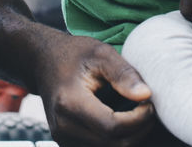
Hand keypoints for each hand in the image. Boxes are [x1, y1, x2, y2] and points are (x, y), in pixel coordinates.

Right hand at [34, 33, 154, 146]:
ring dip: (129, 138)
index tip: (149, 104)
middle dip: (138, 131)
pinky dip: (115, 141)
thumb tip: (146, 95)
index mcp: (69, 103)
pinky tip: (121, 122)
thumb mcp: (100, 53)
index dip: (138, 121)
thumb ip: (123, 73)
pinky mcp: (66, 144)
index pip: (112, 127)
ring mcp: (62, 139)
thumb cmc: (74, 54)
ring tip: (136, 115)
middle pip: (112, 145)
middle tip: (148, 110)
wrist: (42, 60)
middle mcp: (63, 127)